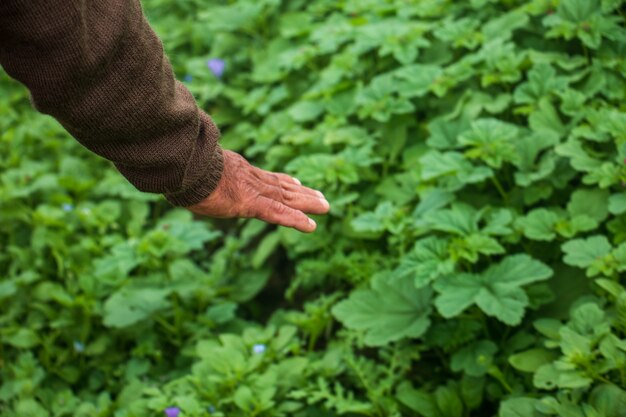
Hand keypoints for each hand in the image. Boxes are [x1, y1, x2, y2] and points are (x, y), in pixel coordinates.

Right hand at [186, 150, 329, 232]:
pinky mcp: (250, 203)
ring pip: (286, 198)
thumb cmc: (177, 165)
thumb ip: (193, 173)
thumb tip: (176, 175)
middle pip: (281, 186)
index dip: (284, 180)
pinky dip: (295, 220)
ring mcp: (251, 189)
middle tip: (321, 198)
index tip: (298, 182)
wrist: (179, 163)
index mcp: (236, 169)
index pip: (265, 176)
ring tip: (325, 207)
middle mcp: (249, 178)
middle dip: (302, 193)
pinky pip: (277, 213)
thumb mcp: (188, 168)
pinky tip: (311, 226)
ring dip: (307, 204)